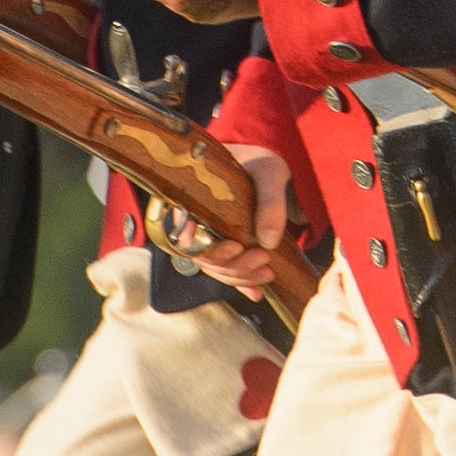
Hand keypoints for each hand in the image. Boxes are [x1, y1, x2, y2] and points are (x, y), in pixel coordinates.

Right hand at [179, 146, 291, 290]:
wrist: (267, 167)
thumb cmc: (262, 162)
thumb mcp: (270, 172)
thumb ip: (270, 202)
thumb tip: (267, 242)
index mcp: (195, 198)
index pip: (185, 232)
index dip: (203, 246)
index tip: (234, 245)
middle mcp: (197, 221)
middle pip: (203, 256)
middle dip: (233, 263)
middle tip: (262, 256)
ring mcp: (210, 237)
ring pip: (216, 268)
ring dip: (240, 275)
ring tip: (267, 270)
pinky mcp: (227, 248)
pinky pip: (227, 272)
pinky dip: (242, 285)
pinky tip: (257, 292)